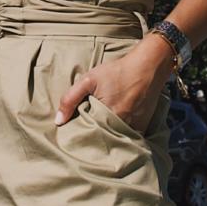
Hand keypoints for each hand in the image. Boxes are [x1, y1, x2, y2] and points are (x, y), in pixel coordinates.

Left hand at [56, 39, 171, 135]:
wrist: (148, 66)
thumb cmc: (117, 71)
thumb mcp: (89, 80)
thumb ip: (70, 99)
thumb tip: (58, 121)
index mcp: (106, 116)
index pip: (89, 135)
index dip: (82, 135)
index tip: (76, 135)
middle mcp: (121, 125)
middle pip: (103, 139)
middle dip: (95, 139)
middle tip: (88, 135)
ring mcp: (134, 127)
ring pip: (117, 139)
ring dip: (110, 137)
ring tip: (102, 133)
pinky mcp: (144, 125)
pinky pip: (131, 137)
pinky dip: (123, 135)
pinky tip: (117, 129)